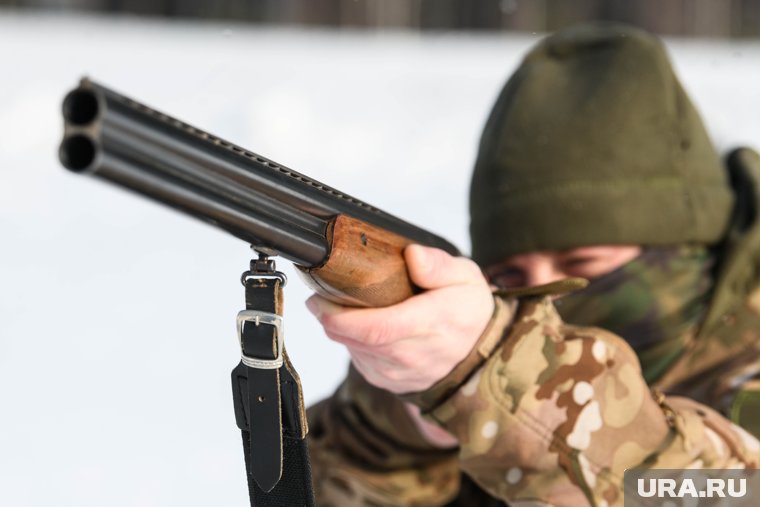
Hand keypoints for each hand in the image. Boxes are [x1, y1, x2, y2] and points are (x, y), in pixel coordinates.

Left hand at [305, 244, 493, 393]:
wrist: (481, 352)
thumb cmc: (468, 310)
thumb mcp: (465, 277)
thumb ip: (438, 265)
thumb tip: (413, 254)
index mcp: (433, 323)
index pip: (378, 328)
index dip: (341, 317)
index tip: (320, 299)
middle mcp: (415, 354)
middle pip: (358, 340)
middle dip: (330, 318)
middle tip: (319, 298)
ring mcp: (402, 373)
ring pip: (355, 352)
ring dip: (340, 331)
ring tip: (338, 308)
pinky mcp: (392, 382)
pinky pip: (361, 362)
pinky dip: (353, 344)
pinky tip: (359, 328)